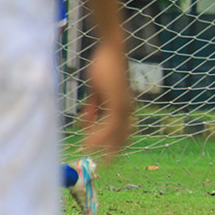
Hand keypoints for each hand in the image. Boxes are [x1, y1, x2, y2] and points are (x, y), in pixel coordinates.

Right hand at [81, 39, 133, 161]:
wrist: (110, 50)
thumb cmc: (103, 67)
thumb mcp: (96, 93)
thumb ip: (93, 109)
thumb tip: (86, 125)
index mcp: (124, 107)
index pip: (123, 132)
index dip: (115, 146)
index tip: (107, 157)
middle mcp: (128, 109)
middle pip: (123, 137)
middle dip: (113, 152)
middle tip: (105, 165)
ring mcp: (124, 106)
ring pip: (116, 134)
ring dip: (104, 146)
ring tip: (91, 154)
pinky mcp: (118, 102)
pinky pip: (110, 125)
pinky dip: (99, 135)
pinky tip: (90, 142)